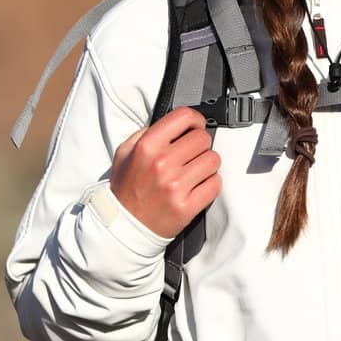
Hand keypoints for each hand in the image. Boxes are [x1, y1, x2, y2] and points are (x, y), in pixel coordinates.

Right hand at [109, 107, 222, 238]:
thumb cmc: (128, 188)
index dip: (195, 120)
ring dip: (207, 165)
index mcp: (146, 147)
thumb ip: (146, 133)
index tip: (195, 127)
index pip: (184, 117)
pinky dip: (210, 183)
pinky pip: (215, 183)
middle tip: (190, 155)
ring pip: (213, 160)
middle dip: (200, 145)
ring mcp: (175, 186)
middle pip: (203, 138)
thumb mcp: (125, 153)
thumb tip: (175, 124)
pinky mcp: (187, 205)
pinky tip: (196, 186)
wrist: (125, 224)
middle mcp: (161, 163)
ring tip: (193, 172)